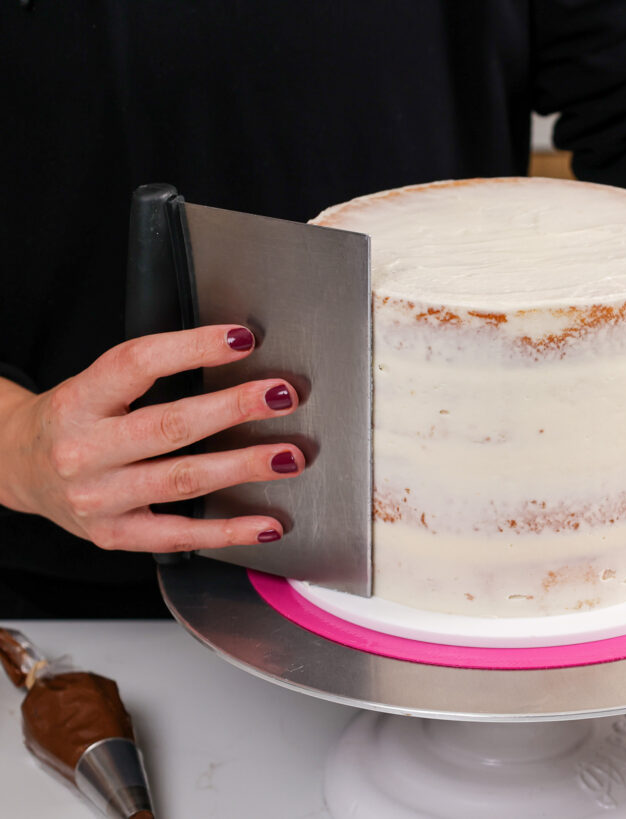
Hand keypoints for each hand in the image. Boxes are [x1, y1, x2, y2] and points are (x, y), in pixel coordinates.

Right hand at [0, 325, 304, 551]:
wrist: (16, 470)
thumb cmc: (72, 420)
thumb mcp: (94, 385)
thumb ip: (149, 372)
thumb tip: (233, 351)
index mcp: (79, 401)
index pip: (138, 364)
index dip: (193, 348)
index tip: (242, 339)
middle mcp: (84, 451)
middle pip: (169, 426)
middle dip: (233, 408)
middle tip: (281, 396)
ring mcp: (98, 499)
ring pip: (182, 480)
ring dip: (243, 467)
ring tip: (288, 455)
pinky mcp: (115, 536)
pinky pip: (180, 534)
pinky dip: (230, 531)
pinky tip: (268, 523)